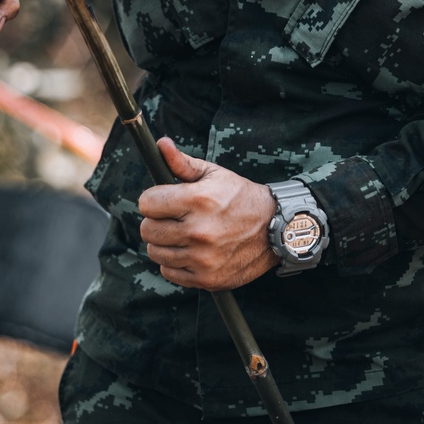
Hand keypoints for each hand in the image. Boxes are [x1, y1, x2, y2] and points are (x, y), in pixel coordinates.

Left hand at [138, 137, 277, 289]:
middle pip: (147, 229)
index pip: (147, 203)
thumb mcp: (215, 174)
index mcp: (198, 201)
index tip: (162, 200)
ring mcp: (202, 258)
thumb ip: (183, 163)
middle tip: (172, 218)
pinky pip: (169, 272)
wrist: (275, 229)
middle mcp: (198, 231)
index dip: (153, 200)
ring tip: (181, 234)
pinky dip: (174, 263)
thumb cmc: (241, 197)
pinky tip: (189, 251)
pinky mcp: (206, 278)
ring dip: (164, 243)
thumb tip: (161, 144)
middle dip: (156, 221)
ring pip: (155, 252)